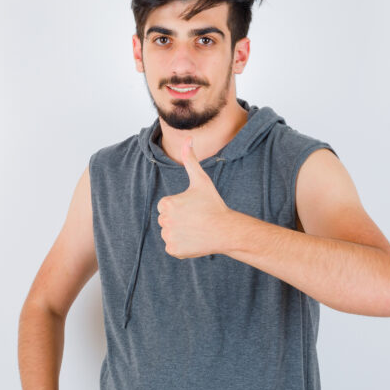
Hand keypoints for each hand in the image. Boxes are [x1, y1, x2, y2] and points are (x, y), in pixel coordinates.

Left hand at [157, 136, 231, 258]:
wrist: (226, 230)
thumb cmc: (213, 204)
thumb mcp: (201, 180)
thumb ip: (190, 159)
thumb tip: (187, 139)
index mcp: (166, 204)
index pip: (165, 206)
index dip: (180, 207)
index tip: (193, 208)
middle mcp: (164, 221)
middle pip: (166, 220)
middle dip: (178, 220)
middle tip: (196, 219)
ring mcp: (168, 237)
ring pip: (169, 233)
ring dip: (180, 232)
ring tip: (196, 229)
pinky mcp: (174, 250)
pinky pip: (173, 246)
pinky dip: (182, 245)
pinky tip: (195, 240)